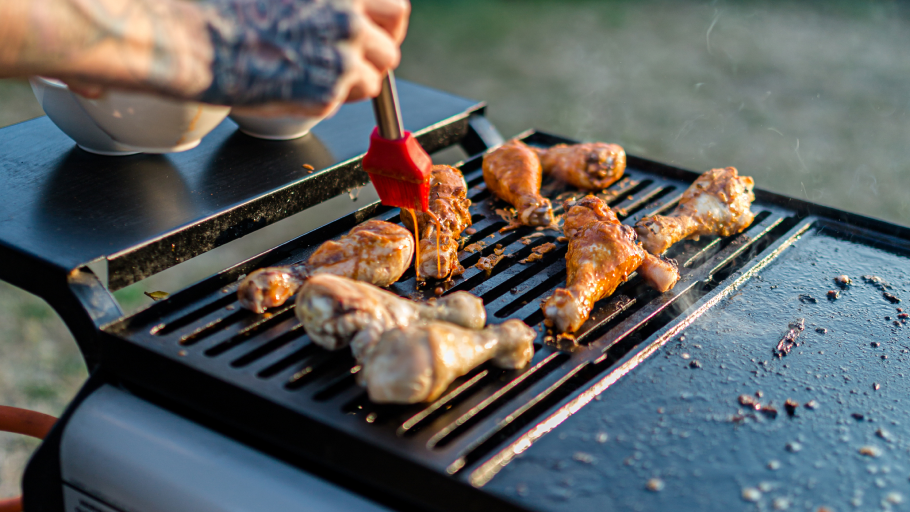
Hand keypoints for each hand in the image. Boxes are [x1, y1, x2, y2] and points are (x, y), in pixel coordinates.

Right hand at [200, 0, 410, 114]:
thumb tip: (347, 8)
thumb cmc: (225, 3)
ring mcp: (339, 61)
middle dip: (377, 57)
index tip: (380, 32)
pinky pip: (343, 102)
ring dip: (354, 81)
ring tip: (317, 73)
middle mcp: (348, 21)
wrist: (194, 38)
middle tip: (355, 61)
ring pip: (374, 81)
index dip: (388, 25)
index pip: (396, 9)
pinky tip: (295, 82)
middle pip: (391, 49)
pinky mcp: (325, 96)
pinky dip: (326, 97)